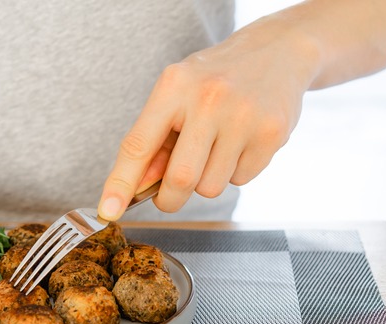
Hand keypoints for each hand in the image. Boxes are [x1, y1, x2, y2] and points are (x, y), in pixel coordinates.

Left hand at [97, 18, 318, 219]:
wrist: (277, 50)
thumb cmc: (214, 79)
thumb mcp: (175, 96)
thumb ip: (154, 141)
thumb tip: (137, 188)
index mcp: (173, 87)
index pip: (138, 145)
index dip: (120, 184)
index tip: (108, 211)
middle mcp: (208, 99)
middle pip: (179, 179)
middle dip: (169, 199)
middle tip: (169, 195)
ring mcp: (243, 116)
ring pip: (210, 187)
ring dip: (206, 181)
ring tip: (215, 147)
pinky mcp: (272, 133)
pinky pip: (240, 180)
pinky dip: (234, 172)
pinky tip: (240, 142)